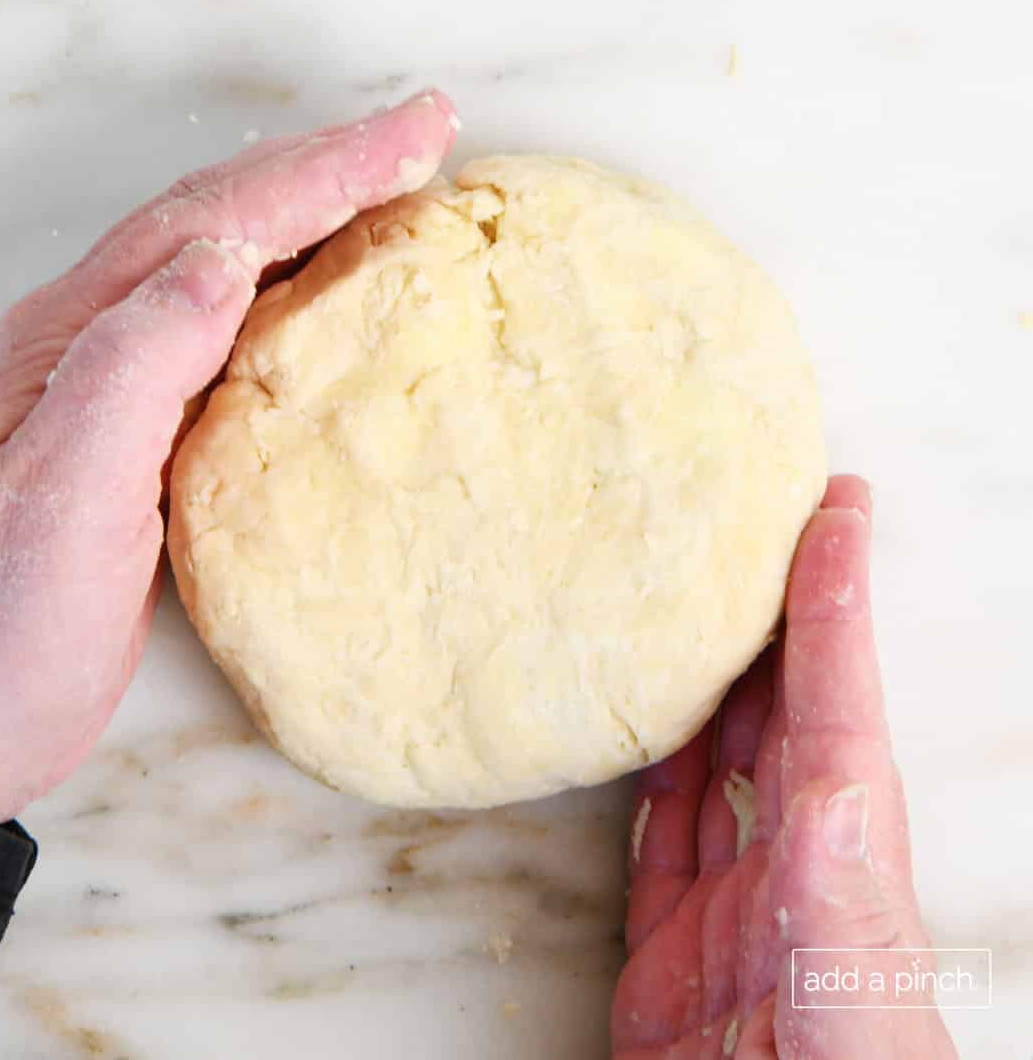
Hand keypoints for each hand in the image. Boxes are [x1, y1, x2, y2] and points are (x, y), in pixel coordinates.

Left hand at [0, 92, 457, 822]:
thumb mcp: (61, 493)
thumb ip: (137, 363)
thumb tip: (226, 254)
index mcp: (70, 331)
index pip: (214, 220)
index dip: (321, 171)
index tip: (416, 134)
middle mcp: (89, 332)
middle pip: (223, 212)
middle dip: (330, 161)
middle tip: (430, 125)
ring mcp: (114, 378)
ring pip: (229, 253)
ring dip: (316, 203)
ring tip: (399, 171)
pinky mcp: (144, 430)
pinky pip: (235, 318)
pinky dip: (299, 274)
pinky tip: (338, 276)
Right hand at [611, 475, 955, 1057]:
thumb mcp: (848, 986)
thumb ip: (839, 898)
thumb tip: (834, 793)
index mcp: (846, 855)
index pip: (841, 697)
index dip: (838, 598)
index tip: (838, 505)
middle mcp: (796, 864)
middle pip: (784, 708)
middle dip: (778, 611)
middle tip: (756, 516)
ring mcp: (732, 908)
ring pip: (721, 762)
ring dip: (714, 678)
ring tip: (694, 597)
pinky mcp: (670, 956)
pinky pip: (662, 838)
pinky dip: (655, 770)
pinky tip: (644, 721)